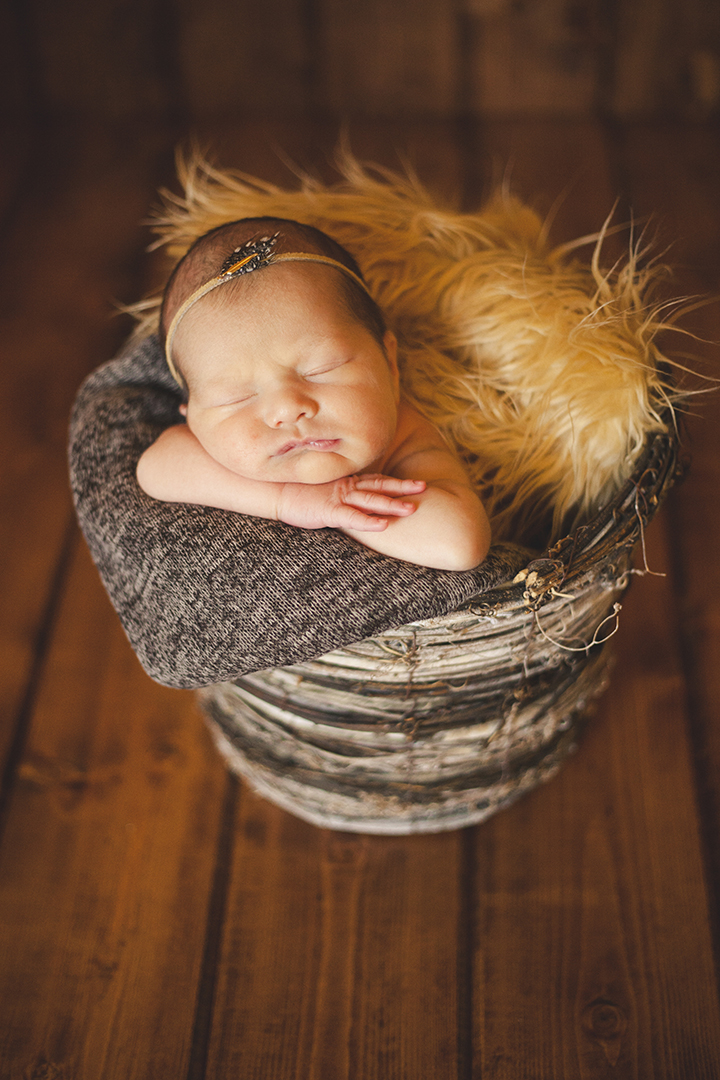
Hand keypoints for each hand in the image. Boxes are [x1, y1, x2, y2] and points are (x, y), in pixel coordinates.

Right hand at [277, 474, 425, 530]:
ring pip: (370, 500)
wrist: (275, 493)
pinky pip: (351, 517)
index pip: (377, 480)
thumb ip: (344, 493)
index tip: (418, 484)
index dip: (398, 482)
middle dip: (402, 488)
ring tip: (411, 509)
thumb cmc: (300, 494)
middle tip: (423, 488)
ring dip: (391, 504)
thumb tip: (360, 500)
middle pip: (380, 486)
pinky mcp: (328, 512)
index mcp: (348, 483)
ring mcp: (338, 498)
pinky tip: (383, 524)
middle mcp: (347, 488)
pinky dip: (367, 520)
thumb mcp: (326, 491)